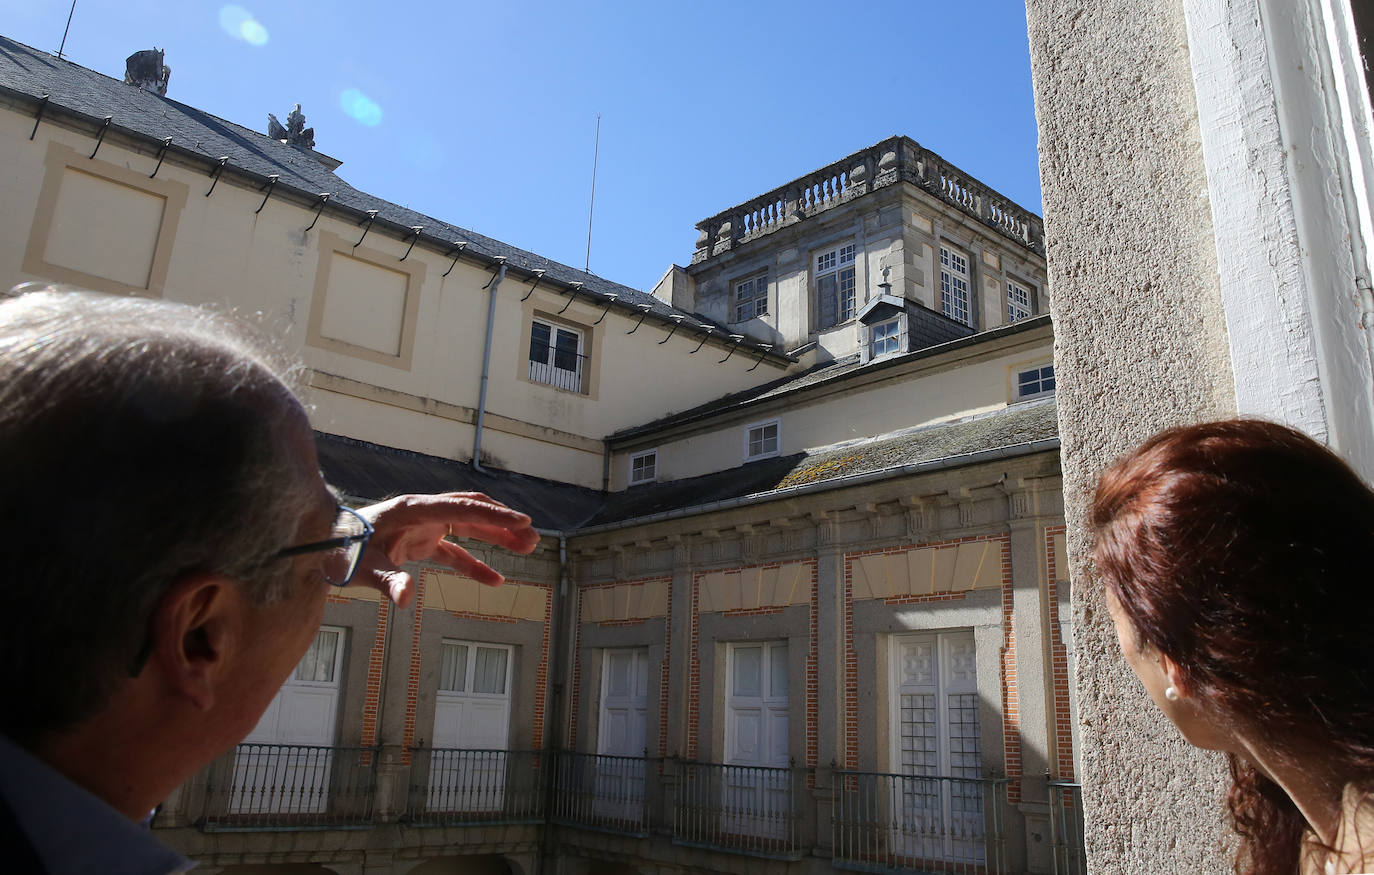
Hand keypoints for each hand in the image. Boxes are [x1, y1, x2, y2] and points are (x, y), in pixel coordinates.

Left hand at [351, 492, 539, 607]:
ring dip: (496, 538)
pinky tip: (495, 580)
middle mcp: (422, 513)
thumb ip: (389, 582)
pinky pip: (454, 553)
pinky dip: (474, 564)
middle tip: (532, 538)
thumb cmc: (341, 553)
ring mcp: (423, 527)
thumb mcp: (364, 569)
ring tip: (527, 549)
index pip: (461, 509)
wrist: (321, 549)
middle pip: (472, 512)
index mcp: (413, 510)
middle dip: (503, 524)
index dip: (493, 516)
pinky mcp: (420, 543)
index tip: (522, 523)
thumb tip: (407, 599)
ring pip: (469, 528)